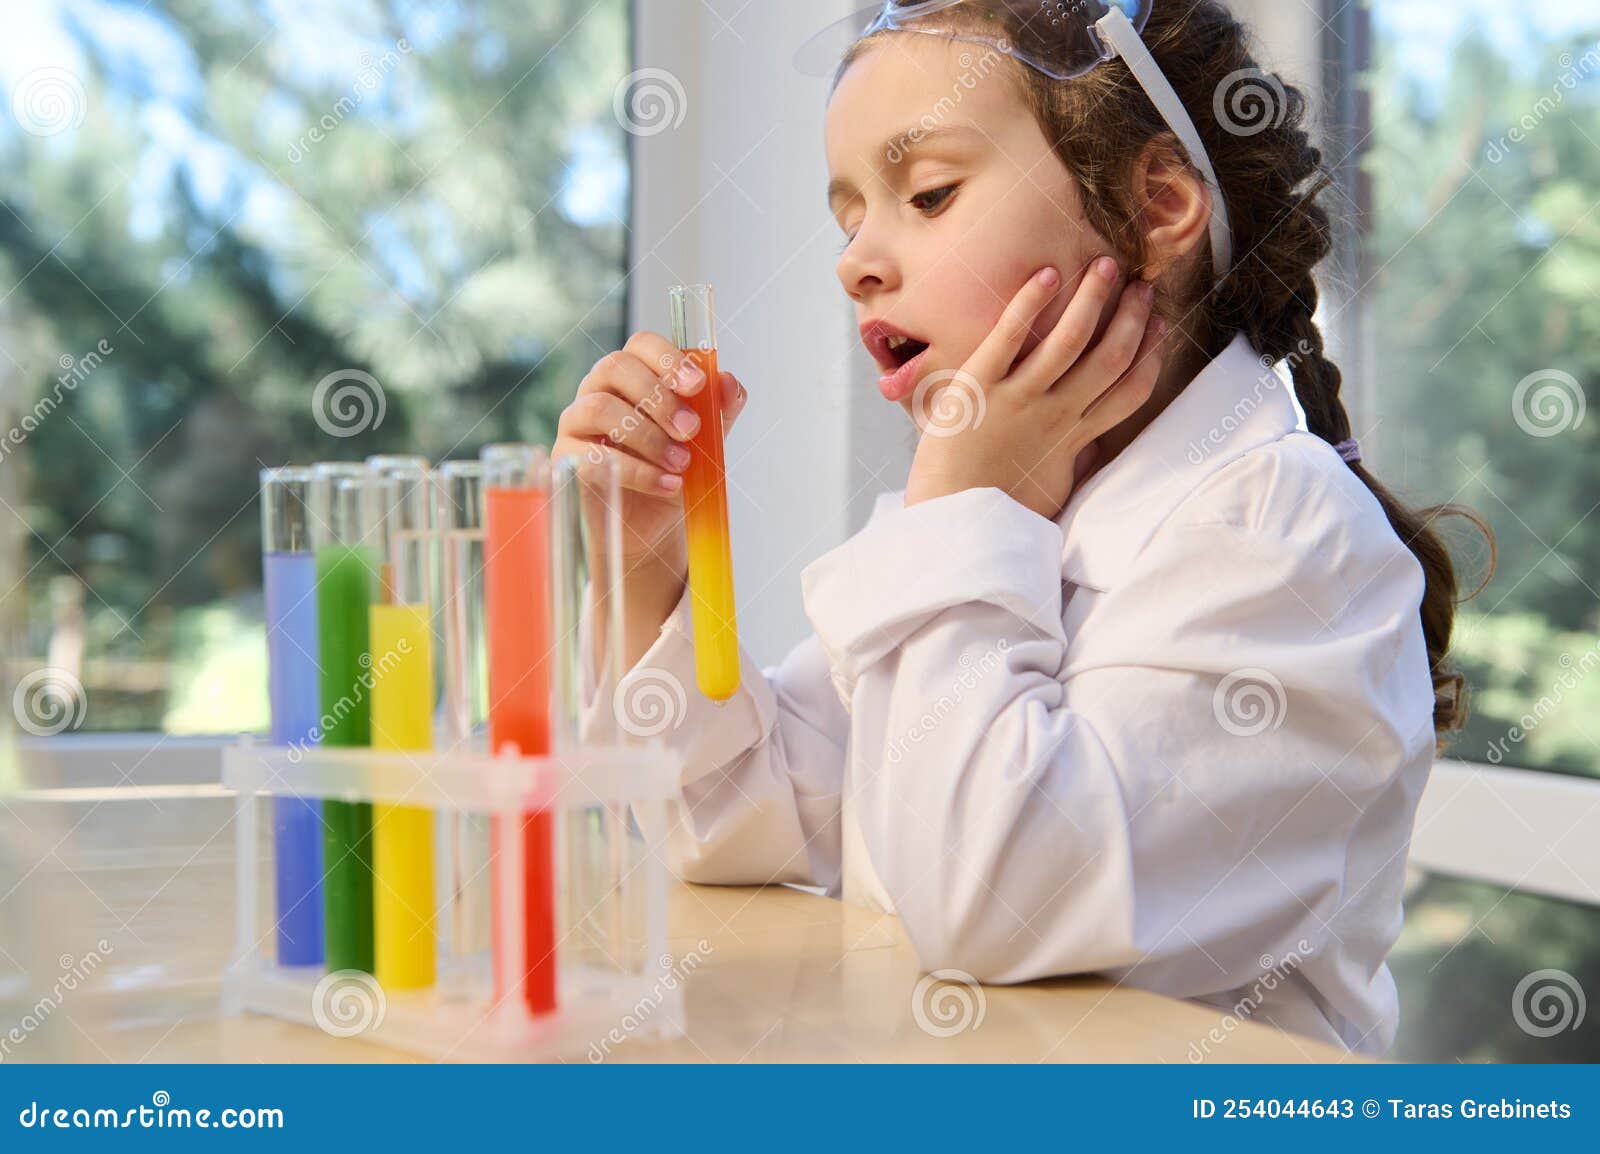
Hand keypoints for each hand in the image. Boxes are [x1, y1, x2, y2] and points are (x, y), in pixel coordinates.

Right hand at [553, 330, 747, 580]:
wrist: (653, 525)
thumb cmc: (673, 472)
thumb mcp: (705, 442)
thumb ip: (718, 413)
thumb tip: (729, 383)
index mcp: (633, 375)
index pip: (641, 344)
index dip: (668, 358)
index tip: (697, 385)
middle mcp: (598, 390)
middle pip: (615, 367)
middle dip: (659, 397)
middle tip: (691, 430)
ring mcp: (576, 422)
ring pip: (601, 408)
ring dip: (648, 436)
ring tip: (681, 464)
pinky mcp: (566, 459)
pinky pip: (592, 456)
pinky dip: (637, 471)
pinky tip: (667, 484)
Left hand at [903, 258, 1164, 520]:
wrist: (951, 525)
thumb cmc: (996, 512)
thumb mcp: (1049, 490)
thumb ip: (1071, 461)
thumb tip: (1089, 448)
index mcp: (1073, 439)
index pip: (1129, 391)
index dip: (1151, 354)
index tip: (1161, 325)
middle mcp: (1054, 415)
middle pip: (1110, 357)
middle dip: (1131, 317)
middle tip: (1141, 284)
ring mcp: (1018, 399)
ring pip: (1070, 340)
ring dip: (1093, 299)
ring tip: (1106, 266)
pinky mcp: (978, 388)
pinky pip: (1009, 337)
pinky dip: (1029, 303)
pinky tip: (1047, 274)